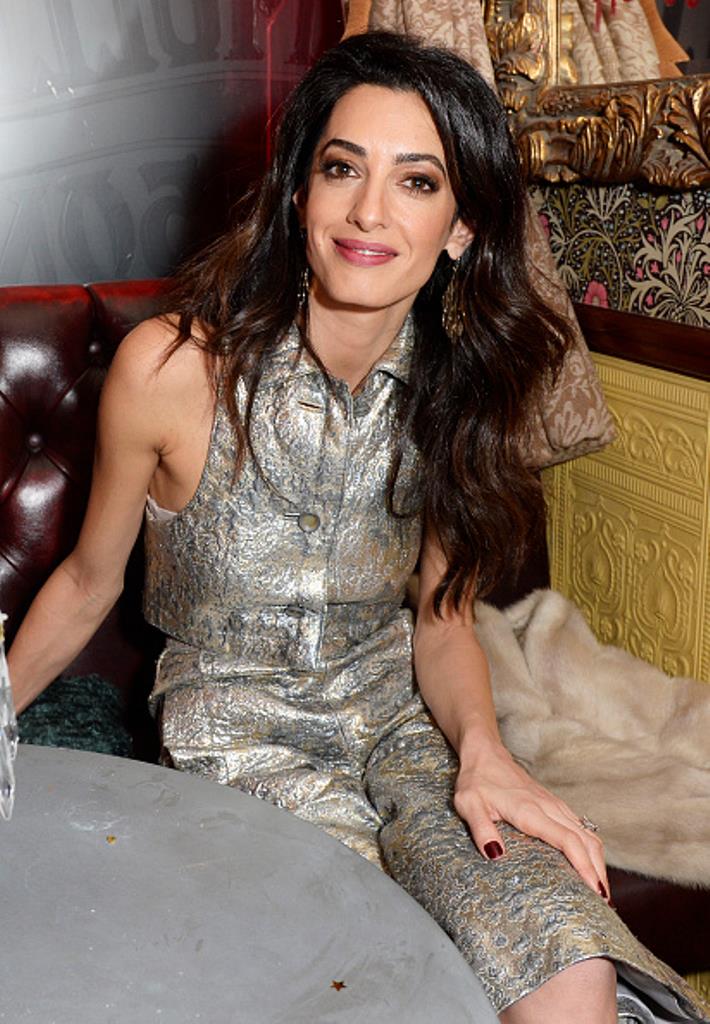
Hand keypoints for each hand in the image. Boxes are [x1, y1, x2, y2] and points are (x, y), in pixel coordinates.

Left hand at [453, 739, 610, 903]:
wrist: (484, 754)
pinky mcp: (554, 805)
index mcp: (530, 811)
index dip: (584, 866)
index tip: (596, 892)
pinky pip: (580, 827)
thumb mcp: (469, 805)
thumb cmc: (476, 780)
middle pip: (586, 841)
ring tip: (601, 891)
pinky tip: (589, 864)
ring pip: (587, 834)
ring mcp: (554, 805)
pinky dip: (591, 848)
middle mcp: (549, 808)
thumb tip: (495, 855)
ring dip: (598, 861)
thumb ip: (481, 829)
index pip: (567, 841)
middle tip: (604, 904)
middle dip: (599, 872)